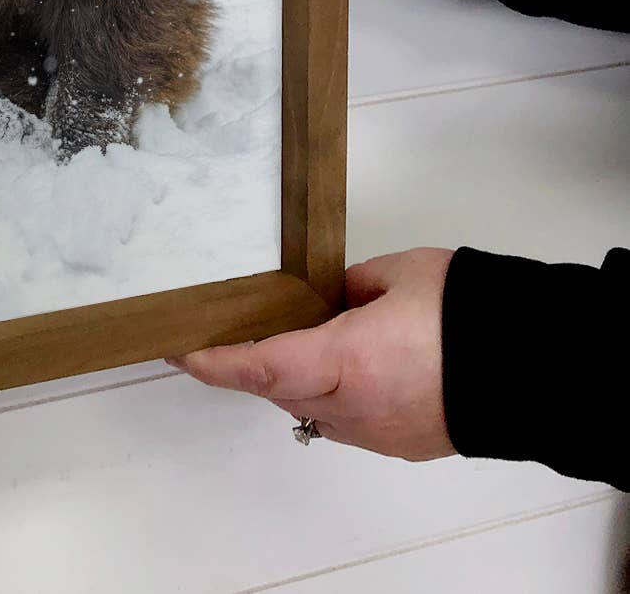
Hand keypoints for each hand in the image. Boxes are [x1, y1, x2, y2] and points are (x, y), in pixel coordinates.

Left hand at [166, 248, 455, 460]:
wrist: (539, 367)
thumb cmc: (467, 311)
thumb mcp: (396, 274)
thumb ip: (347, 286)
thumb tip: (327, 297)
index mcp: (349, 360)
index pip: (262, 365)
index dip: (214, 360)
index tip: (178, 349)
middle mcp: (356, 407)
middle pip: (279, 388)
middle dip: (249, 363)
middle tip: (224, 331)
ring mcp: (379, 433)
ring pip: (309, 409)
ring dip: (287, 380)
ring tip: (277, 341)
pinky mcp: (402, 444)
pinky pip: (343, 422)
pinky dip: (324, 395)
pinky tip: (330, 366)